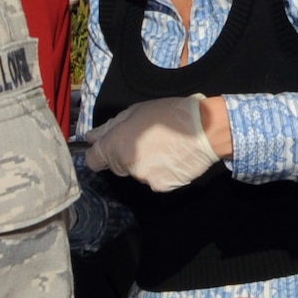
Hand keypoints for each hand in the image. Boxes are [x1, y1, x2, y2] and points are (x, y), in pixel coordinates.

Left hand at [85, 94, 219, 192]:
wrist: (205, 129)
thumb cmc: (170, 114)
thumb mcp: (136, 111)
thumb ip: (111, 127)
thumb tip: (91, 138)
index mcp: (117, 145)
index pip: (93, 161)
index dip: (99, 154)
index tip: (108, 148)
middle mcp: (127, 165)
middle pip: (116, 167)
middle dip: (125, 156)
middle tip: (146, 141)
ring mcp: (145, 178)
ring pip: (137, 173)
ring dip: (144, 163)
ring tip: (164, 148)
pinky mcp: (162, 186)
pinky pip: (154, 179)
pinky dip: (160, 171)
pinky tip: (172, 158)